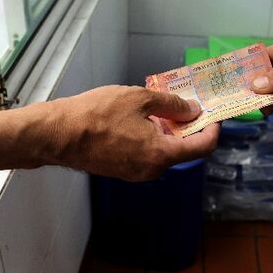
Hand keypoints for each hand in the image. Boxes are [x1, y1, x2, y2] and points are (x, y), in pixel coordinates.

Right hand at [38, 85, 218, 180]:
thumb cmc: (97, 114)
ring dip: (168, 131)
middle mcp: (152, 170)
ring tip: (160, 106)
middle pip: (182, 150)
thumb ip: (171, 105)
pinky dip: (152, 138)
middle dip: (188, 127)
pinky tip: (141, 119)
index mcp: (161, 154)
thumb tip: (192, 110)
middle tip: (186, 103)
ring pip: (163, 152)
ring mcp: (136, 173)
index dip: (213, 129)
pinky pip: (146, 155)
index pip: (202, 147)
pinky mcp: (122, 171)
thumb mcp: (139, 99)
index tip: (214, 113)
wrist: (58, 134)